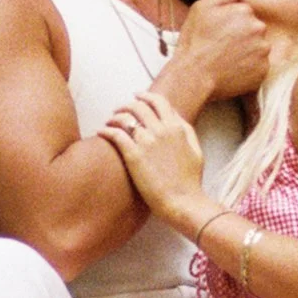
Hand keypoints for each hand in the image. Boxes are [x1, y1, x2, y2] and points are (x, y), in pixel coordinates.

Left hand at [100, 91, 207, 224]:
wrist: (183, 201)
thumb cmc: (191, 180)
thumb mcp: (196, 150)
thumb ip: (186, 131)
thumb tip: (176, 117)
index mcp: (177, 127)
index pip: (159, 101)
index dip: (145, 96)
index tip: (137, 96)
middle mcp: (162, 129)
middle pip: (139, 106)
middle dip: (127, 105)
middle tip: (118, 109)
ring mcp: (147, 141)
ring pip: (125, 117)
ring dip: (115, 116)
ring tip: (109, 121)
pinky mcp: (133, 155)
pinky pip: (115, 134)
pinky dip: (106, 130)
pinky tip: (101, 131)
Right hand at [167, 0, 269, 107]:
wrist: (194, 76)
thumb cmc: (195, 41)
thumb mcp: (202, 9)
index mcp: (245, 11)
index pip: (245, 12)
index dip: (231, 21)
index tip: (219, 31)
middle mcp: (259, 29)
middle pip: (254, 29)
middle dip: (242, 35)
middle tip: (222, 46)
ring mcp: (263, 52)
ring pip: (258, 47)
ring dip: (248, 51)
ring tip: (227, 59)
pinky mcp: (263, 71)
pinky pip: (259, 66)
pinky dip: (249, 67)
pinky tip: (233, 69)